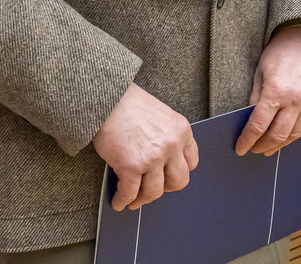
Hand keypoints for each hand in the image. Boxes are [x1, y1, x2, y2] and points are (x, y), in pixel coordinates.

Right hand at [93, 82, 197, 210]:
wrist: (109, 99)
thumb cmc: (130, 105)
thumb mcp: (163, 116)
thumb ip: (168, 137)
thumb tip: (162, 163)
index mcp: (182, 131)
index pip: (191, 162)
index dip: (178, 173)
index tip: (168, 177)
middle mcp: (172, 145)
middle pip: (178, 181)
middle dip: (165, 189)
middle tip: (152, 190)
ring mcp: (153, 158)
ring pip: (154, 192)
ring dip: (142, 199)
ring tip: (133, 200)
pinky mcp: (132, 166)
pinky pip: (130, 193)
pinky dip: (123, 201)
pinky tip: (118, 201)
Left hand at [235, 24, 300, 156]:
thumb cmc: (280, 52)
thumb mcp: (260, 73)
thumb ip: (255, 99)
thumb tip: (250, 122)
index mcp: (276, 91)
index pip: (258, 126)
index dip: (247, 141)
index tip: (241, 148)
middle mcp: (296, 99)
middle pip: (278, 134)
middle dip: (263, 146)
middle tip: (255, 149)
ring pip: (295, 134)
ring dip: (281, 144)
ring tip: (271, 146)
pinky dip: (298, 135)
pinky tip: (289, 136)